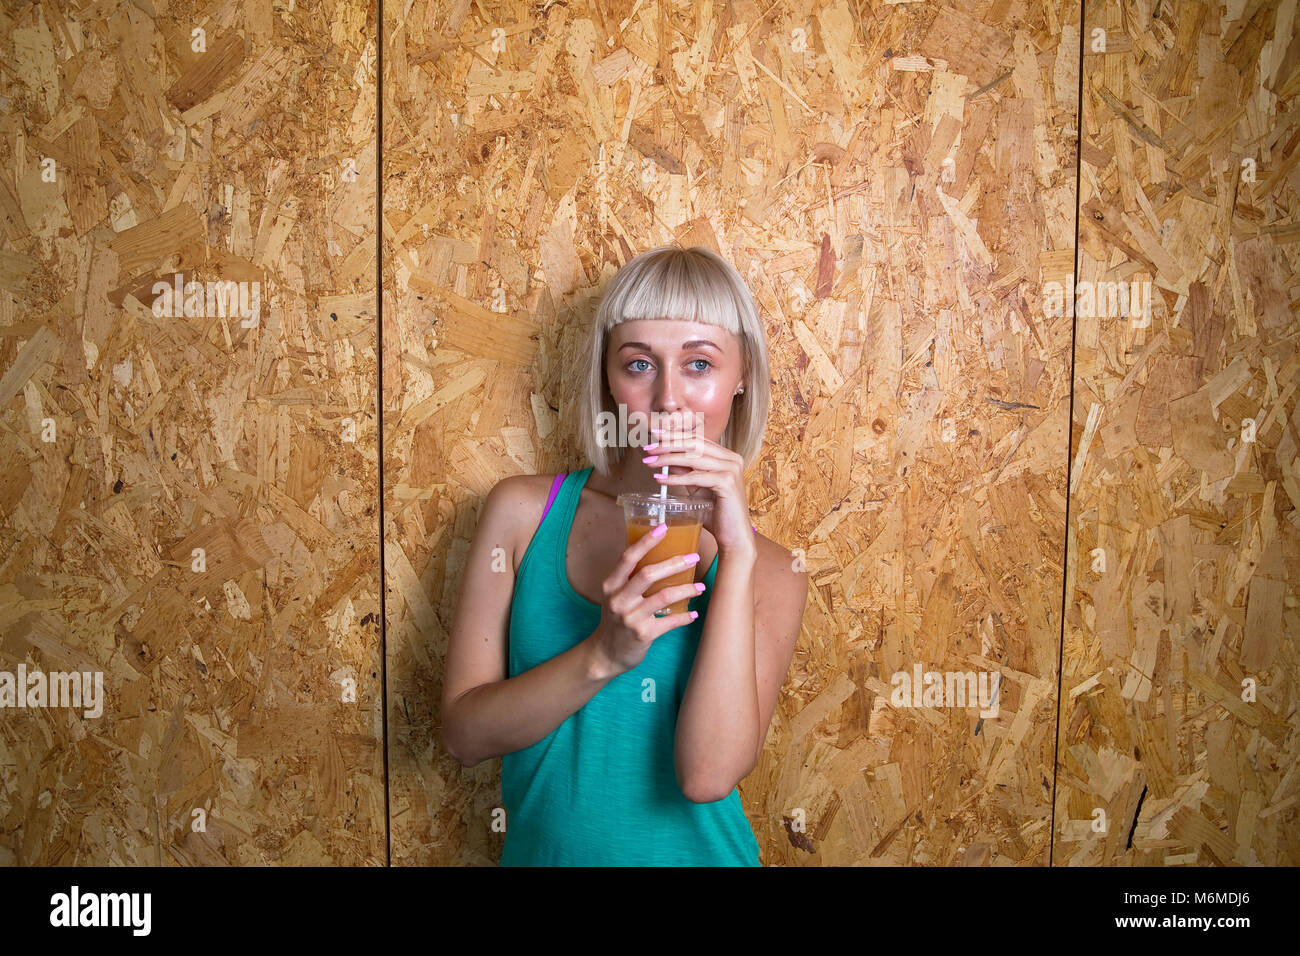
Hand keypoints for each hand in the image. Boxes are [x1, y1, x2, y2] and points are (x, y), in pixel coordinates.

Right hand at [588, 522, 706, 677]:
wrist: (606, 653)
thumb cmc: (615, 619)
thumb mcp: (614, 595)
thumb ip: (630, 577)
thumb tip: (658, 552)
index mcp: (611, 585)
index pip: (628, 557)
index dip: (646, 542)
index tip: (664, 527)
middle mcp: (618, 600)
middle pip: (648, 574)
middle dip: (675, 563)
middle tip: (695, 557)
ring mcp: (630, 618)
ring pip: (663, 596)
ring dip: (687, 589)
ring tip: (701, 586)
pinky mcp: (643, 635)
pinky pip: (670, 622)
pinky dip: (684, 617)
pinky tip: (694, 613)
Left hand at [642, 423, 752, 555]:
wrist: (734, 538)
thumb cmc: (717, 514)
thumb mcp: (697, 488)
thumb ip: (685, 472)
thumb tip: (665, 460)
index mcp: (727, 456)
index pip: (697, 438)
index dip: (674, 435)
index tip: (655, 435)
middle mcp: (732, 459)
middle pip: (694, 443)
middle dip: (668, 444)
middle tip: (648, 448)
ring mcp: (731, 469)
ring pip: (693, 457)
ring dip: (668, 458)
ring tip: (650, 463)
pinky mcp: (727, 482)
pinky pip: (695, 476)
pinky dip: (676, 478)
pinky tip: (660, 480)